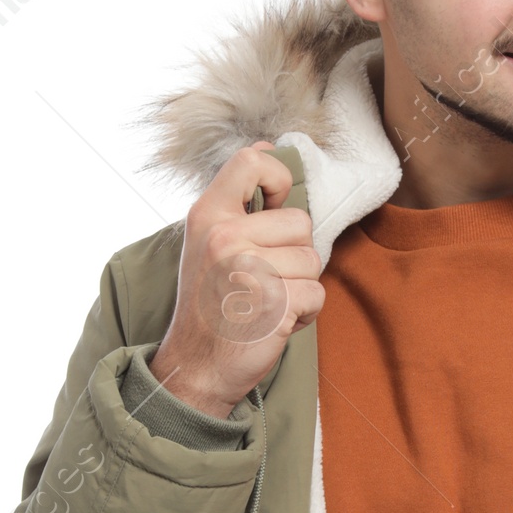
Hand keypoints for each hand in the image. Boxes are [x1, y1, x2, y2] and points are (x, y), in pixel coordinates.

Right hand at [149, 142, 323, 415]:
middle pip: (300, 222)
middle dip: (295, 255)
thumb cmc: (210, 304)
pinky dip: (305, 313)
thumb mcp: (208, 242)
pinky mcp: (271, 304)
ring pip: (312, 260)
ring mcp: (246, 270)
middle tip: (264, 280)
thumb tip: (268, 146)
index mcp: (208, 215)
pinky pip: (316, 294)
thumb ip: (238, 199)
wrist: (196, 366)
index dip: (278, 177)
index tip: (275, 204)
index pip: (252, 162)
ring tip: (268, 301)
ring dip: (300, 286)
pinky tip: (276, 321)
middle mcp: (224, 237)